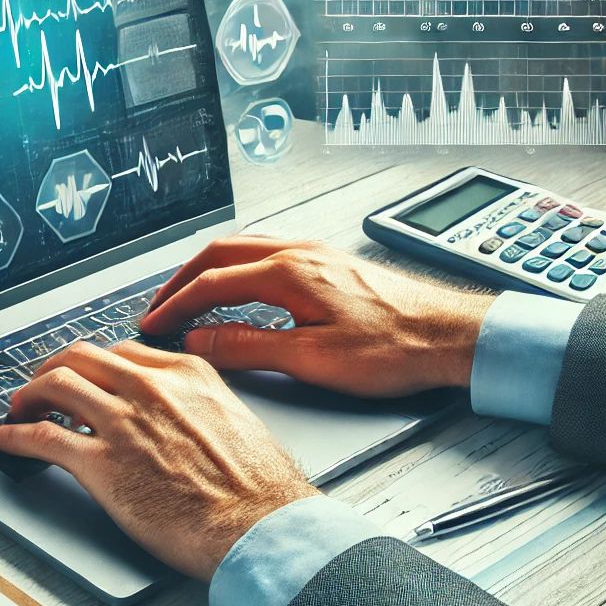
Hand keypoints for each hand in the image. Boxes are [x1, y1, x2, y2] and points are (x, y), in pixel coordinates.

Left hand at [0, 341, 316, 581]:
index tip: (85, 377)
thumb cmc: (258, 487)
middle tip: (42, 386)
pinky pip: (42, 437)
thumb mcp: (233, 419)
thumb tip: (177, 414)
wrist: (260, 527)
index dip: (93, 365)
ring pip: (55, 384)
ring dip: (28, 395)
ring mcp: (122, 422)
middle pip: (80, 357)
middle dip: (53, 368)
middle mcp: (148, 387)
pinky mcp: (100, 463)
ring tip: (19, 409)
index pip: (121, 353)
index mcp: (184, 374)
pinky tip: (5, 440)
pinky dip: (15, 436)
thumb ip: (197, 405)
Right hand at [141, 237, 494, 397]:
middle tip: (159, 306)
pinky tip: (239, 286)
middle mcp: (299, 252)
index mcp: (288, 272)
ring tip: (189, 294)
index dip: (175, 306)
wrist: (452, 336)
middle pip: (219, 254)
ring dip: (208, 270)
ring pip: (243, 248)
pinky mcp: (329, 262)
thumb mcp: (312, 358)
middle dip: (182, 280)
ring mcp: (316, 253)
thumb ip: (248, 347)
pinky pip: (266, 252)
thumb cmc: (395, 346)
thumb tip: (200, 341)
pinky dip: (236, 268)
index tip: (154, 325)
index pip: (211, 284)